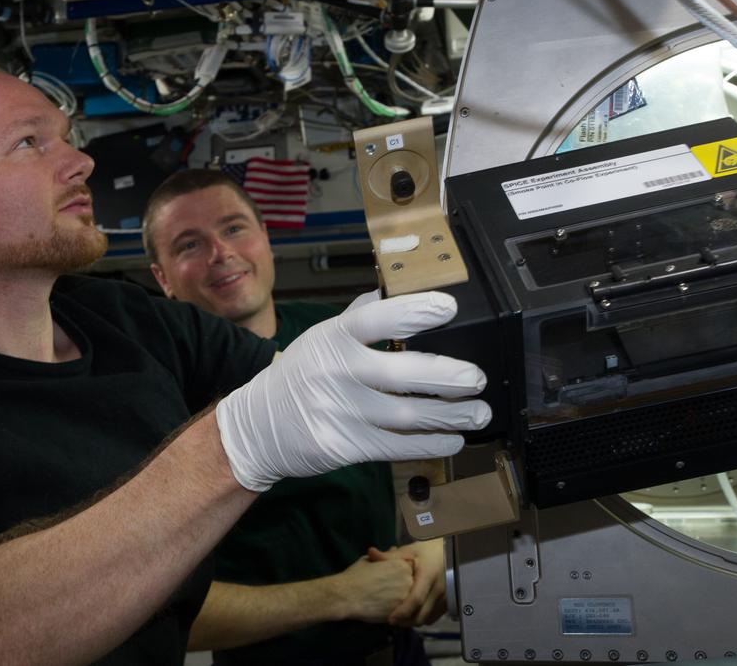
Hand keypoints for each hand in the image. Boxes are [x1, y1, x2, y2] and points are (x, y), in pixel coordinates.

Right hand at [216, 290, 489, 491]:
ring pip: (406, 416)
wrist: (257, 428)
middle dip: (445, 377)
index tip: (448, 308)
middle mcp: (336, 373)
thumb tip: (392, 290)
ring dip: (449, 415)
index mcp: (332, 338)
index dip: (412, 312)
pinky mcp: (344, 446)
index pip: (374, 319)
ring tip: (479, 412)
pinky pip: (396, 446)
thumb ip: (357, 317)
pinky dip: (429, 444)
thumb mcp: (319, 338)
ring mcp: (340, 412)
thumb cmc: (300, 375)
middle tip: (477, 377)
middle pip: (399, 374)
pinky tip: (453, 439)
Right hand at [330, 553, 414, 623]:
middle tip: (389, 590)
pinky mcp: (401, 611)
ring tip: (387, 600)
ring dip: (402, 599)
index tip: (392, 578)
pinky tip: (386, 609)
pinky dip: (399, 611)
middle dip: (404, 586)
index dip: (401, 574)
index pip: (411, 569)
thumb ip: (385, 556)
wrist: (347, 595)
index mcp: (402, 564)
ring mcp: (406, 596)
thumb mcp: (369, 560)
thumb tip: (393, 548)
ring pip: (409, 599)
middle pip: (412, 583)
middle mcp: (408, 579)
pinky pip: (405, 612)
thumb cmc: (355, 575)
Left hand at [368, 540, 445, 626]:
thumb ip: (390, 556)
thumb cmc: (426, 551)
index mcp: (428, 576)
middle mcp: (439, 589)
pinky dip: (422, 618)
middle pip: (422, 614)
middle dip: (406, 621)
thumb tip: (371, 552)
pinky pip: (434, 617)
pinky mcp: (448, 602)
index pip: (416, 599)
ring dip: (413, 621)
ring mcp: (445, 597)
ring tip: (401, 618)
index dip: (403, 611)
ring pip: (428, 618)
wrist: (448, 552)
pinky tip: (413, 613)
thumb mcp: (409, 551)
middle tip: (393, 620)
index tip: (390, 618)